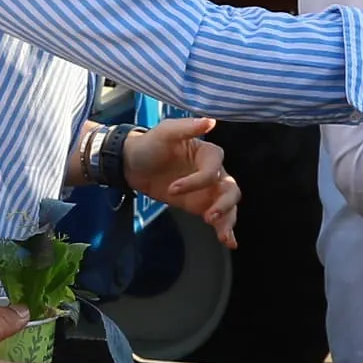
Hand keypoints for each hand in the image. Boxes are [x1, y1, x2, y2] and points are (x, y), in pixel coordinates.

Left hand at [124, 115, 240, 247]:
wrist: (132, 165)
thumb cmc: (149, 145)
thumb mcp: (164, 132)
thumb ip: (187, 127)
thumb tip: (211, 121)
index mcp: (207, 153)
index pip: (214, 167)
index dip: (198, 180)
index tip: (173, 188)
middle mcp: (212, 172)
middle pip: (230, 188)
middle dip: (224, 204)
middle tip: (209, 216)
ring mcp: (207, 191)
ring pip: (229, 205)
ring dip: (228, 218)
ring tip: (222, 234)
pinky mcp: (200, 205)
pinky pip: (218, 218)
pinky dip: (225, 229)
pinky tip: (229, 241)